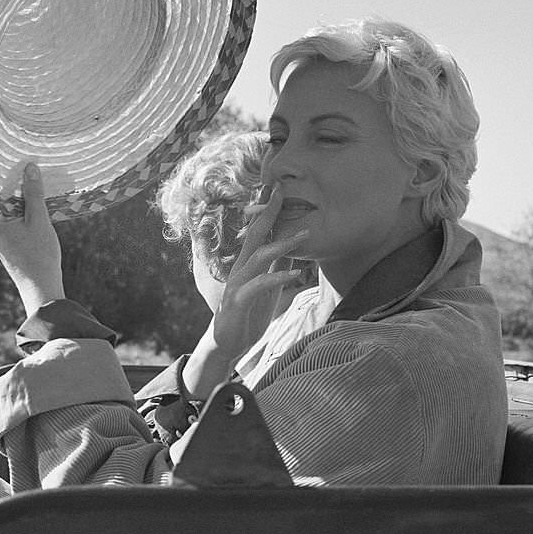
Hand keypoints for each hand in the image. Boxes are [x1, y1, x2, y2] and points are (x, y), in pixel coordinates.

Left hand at [0, 162, 63, 313]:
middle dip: (20, 184)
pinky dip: (25, 209)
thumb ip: (33, 194)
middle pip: (3, 195)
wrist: (41, 288)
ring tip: (41, 183)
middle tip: (37, 166)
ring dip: (25, 197)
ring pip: (10, 205)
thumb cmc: (40, 256)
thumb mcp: (39, 220)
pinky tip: (39, 202)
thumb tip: (29, 168)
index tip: (27, 158)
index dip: (14, 173)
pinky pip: (13, 216)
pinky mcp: (4, 239)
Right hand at [183, 184, 307, 398]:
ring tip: (305, 234)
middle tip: (282, 191)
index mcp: (248, 263)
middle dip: (269, 213)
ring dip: (282, 244)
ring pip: (259, 257)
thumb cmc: (248, 314)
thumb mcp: (268, 287)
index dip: (269, 210)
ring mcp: (238, 284)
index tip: (280, 188)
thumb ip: (276, 266)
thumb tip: (293, 246)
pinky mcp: (239, 302)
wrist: (227, 344)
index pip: (259, 231)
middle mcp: (241, 268)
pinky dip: (278, 277)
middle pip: (255, 234)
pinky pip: (259, 286)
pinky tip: (296, 273)